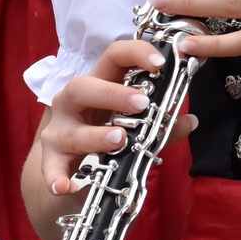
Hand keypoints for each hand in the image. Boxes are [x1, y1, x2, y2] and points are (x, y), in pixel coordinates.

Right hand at [35, 38, 196, 197]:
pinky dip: (56, 176)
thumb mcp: (136, 126)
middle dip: (113, 93)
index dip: (137, 53)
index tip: (161, 63)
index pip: (114, 56)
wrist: (71, 169)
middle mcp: (74, 102)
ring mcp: (59, 130)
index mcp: (100, 83)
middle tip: (142, 104)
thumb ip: (162, 124)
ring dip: (95, 135)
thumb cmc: (107, 133)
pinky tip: (65, 186)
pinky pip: (50, 167)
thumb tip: (189, 121)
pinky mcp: (50, 159)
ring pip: (71, 129)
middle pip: (83, 86)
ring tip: (118, 139)